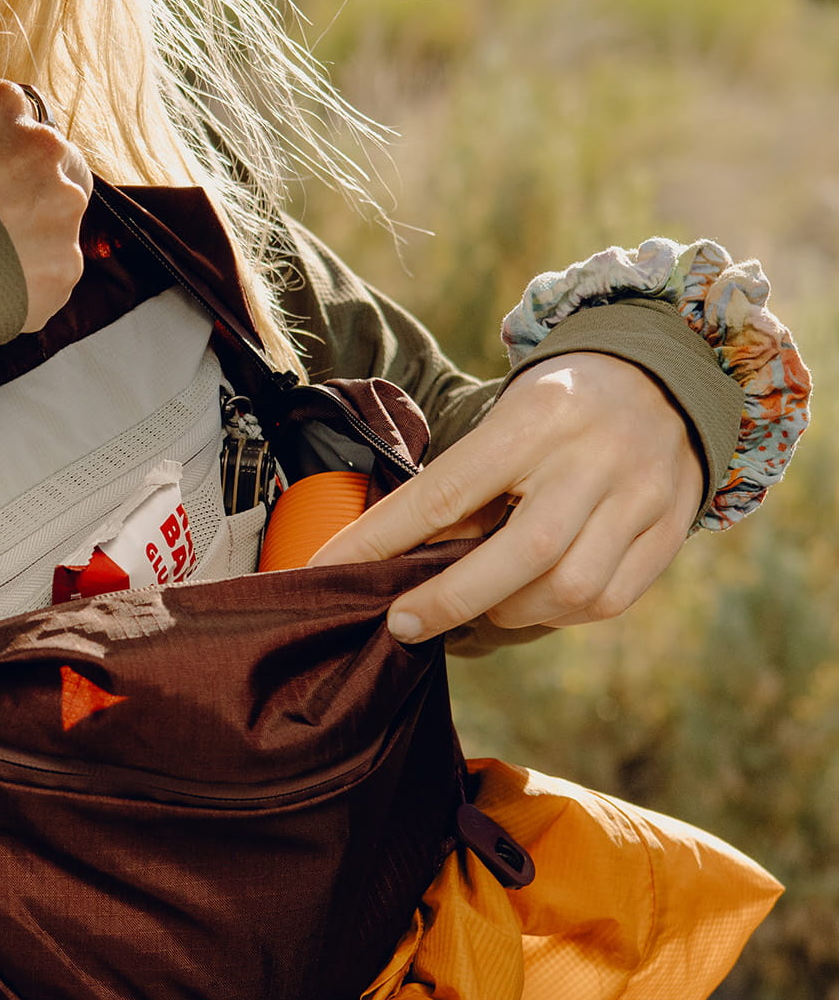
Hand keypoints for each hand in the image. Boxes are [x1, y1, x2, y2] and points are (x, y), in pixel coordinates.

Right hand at [0, 78, 90, 331]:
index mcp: (0, 104)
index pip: (24, 122)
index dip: (5, 157)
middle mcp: (42, 144)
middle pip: (58, 167)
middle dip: (34, 194)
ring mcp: (61, 205)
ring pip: (58, 224)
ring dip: (32, 241)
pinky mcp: (65, 264)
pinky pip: (53, 275)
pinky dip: (28, 285)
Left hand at [308, 353, 706, 641]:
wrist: (664, 376)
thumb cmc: (557, 409)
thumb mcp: (503, 424)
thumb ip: (460, 489)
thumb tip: (395, 561)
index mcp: (534, 421)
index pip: (444, 491)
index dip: (379, 540)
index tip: (329, 570)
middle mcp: (594, 458)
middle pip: (520, 555)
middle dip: (448, 600)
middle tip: (401, 623)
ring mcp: (642, 496)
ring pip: (569, 588)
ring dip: (510, 611)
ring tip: (483, 602)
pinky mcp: (671, 529)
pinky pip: (608, 599)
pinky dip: (559, 613)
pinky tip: (534, 599)